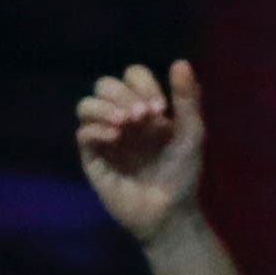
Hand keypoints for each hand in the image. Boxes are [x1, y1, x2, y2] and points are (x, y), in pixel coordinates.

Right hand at [76, 62, 205, 243]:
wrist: (171, 212)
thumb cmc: (182, 173)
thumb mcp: (192, 134)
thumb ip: (187, 99)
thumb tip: (179, 62)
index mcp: (145, 107)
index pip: (132, 76)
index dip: (142, 84)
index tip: (160, 108)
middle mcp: (122, 118)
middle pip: (105, 85)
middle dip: (122, 93)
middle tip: (143, 116)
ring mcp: (105, 137)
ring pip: (86, 105)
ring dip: (104, 107)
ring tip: (125, 123)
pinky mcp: (93, 159)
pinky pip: (83, 134)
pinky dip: (96, 130)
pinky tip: (116, 137)